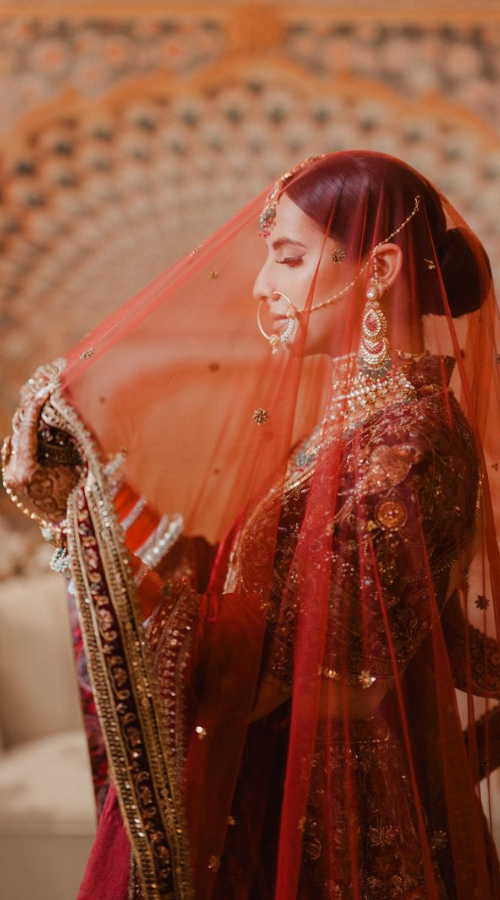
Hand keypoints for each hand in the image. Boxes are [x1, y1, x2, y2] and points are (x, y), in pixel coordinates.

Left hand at [2, 391, 81, 526]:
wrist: (65, 523)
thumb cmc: (76, 495)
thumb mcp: (72, 465)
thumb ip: (61, 441)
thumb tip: (60, 414)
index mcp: (26, 470)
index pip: (27, 428)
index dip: (36, 406)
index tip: (47, 390)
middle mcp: (12, 472)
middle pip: (19, 431)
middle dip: (33, 412)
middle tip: (46, 394)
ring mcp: (8, 476)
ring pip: (16, 440)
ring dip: (30, 425)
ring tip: (44, 410)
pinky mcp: (10, 479)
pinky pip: (16, 451)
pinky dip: (26, 440)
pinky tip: (38, 433)